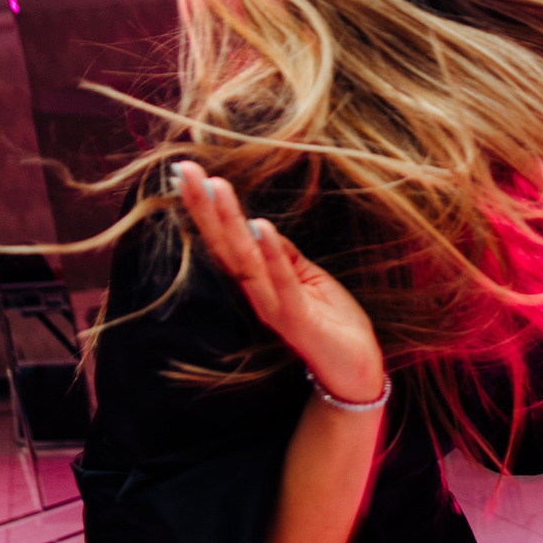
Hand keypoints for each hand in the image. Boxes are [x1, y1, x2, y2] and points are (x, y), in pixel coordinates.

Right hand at [175, 162, 383, 402]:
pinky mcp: (298, 319)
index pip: (226, 240)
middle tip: (186, 169)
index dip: (205, 208)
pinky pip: (283, 283)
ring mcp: (275, 307)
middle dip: (204, 207)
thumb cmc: (334, 324)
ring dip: (231, 222)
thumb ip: (286, 256)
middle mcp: (259, 293)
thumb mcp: (310, 280)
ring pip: (245, 260)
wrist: (356, 372)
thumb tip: (263, 226)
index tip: (186, 173)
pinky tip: (262, 226)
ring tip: (217, 187)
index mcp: (260, 281)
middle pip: (225, 245)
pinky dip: (272, 255)